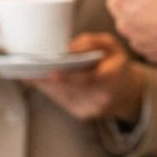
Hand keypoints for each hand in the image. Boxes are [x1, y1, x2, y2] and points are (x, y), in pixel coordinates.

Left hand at [24, 32, 142, 122]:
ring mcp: (92, 108)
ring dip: (44, 85)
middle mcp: (102, 97)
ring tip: (29, 74)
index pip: (88, 79)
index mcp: (112, 78)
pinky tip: (38, 81)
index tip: (52, 73)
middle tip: (30, 70)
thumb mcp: (111, 45)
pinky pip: (62, 101)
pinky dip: (49, 91)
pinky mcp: (82, 114)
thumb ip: (91, 42)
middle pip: (70, 89)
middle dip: (48, 80)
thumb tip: (70, 48)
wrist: (127, 92)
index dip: (68, 77)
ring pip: (63, 96)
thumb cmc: (115, 65)